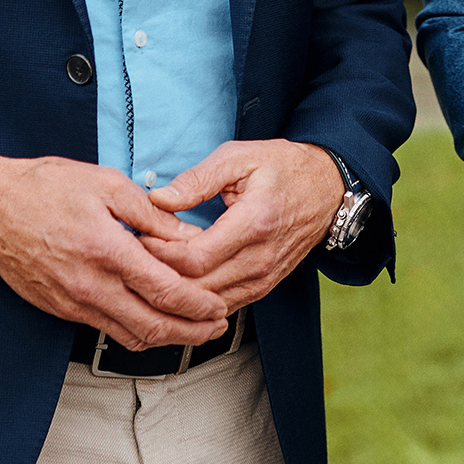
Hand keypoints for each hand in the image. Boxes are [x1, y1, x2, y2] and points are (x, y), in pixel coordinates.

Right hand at [0, 154, 230, 349]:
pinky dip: (135, 332)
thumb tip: (190, 234)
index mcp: (107, 250)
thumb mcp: (106, 184)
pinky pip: (106, 330)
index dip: (199, 305)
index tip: (220, 307)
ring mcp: (74, 302)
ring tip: (192, 330)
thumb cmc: (46, 188)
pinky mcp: (61, 309)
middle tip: (217, 328)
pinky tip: (151, 320)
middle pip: (153, 326)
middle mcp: (91, 285)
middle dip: (192, 332)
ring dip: (167, 338)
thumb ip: (152, 214)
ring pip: (130, 336)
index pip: (165, 291)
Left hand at [138, 140, 347, 314]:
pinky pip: (222, 306)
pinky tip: (177, 283)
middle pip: (197, 287)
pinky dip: (195, 300)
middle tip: (136, 256)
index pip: (195, 258)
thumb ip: (197, 178)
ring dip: (177, 291)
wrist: (327, 189)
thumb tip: (159, 198)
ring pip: (207, 303)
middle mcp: (260, 259)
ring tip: (152, 269)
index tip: (141, 236)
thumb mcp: (240, 157)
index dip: (160, 253)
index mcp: (254, 223)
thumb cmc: (284, 169)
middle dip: (161, 275)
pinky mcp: (263, 288)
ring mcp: (264, 279)